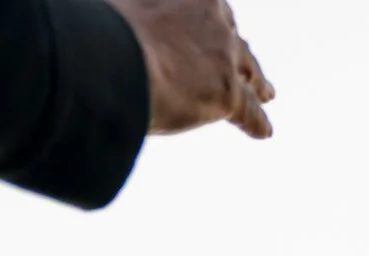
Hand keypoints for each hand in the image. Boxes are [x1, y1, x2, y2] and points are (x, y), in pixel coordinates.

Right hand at [106, 0, 274, 138]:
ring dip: (257, 82)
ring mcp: (223, 54)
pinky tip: (264, 131)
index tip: (209, 23)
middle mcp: (213, 18)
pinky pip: (249, 110)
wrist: (115, 59)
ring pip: (248, 69)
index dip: (209, 19)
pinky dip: (257, 121)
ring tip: (266, 93)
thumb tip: (106, 17)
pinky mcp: (226, 92)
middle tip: (242, 62)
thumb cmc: (102, 32)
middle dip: (238, 49)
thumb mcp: (117, 10)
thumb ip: (128, 17)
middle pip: (231, 34)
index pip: (206, 6)